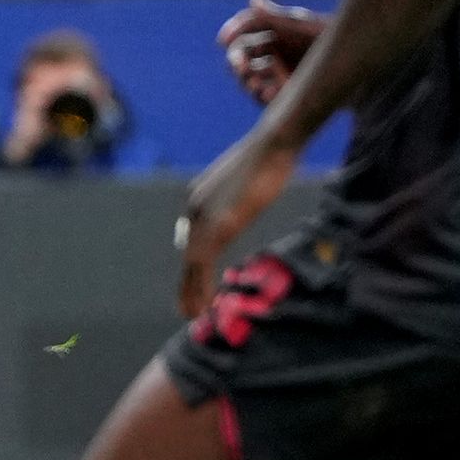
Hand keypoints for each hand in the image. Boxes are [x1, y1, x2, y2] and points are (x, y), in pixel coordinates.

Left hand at [173, 126, 296, 318]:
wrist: (274, 144)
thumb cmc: (270, 156)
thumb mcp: (246, 180)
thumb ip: (237, 197)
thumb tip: (243, 203)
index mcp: (199, 197)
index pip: (192, 239)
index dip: (194, 264)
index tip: (196, 281)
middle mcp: (193, 208)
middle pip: (188, 253)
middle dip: (187, 283)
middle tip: (185, 308)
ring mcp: (203, 217)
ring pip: (192, 263)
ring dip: (191, 292)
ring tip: (192, 315)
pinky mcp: (218, 226)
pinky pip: (203, 264)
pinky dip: (201, 287)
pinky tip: (205, 304)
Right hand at [216, 0, 328, 105]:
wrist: (360, 70)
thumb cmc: (333, 41)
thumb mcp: (305, 27)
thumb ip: (278, 18)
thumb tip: (253, 0)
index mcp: (275, 30)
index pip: (246, 28)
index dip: (232, 30)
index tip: (223, 39)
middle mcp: (272, 50)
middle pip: (241, 54)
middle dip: (237, 61)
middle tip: (240, 67)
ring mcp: (276, 73)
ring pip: (250, 77)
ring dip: (249, 81)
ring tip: (257, 85)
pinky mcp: (283, 93)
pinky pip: (264, 96)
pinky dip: (264, 95)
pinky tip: (270, 94)